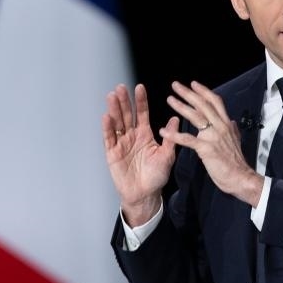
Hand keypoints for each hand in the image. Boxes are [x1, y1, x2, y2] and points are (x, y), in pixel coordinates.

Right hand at [102, 83, 176, 224]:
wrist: (145, 194)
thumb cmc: (156, 176)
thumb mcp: (166, 156)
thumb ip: (170, 138)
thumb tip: (175, 119)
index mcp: (145, 134)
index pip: (142, 113)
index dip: (141, 101)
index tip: (139, 87)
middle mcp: (132, 135)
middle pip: (127, 115)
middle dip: (124, 101)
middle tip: (121, 87)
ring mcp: (121, 143)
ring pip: (117, 123)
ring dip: (114, 110)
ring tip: (112, 96)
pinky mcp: (112, 153)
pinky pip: (109, 138)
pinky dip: (108, 128)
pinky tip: (106, 117)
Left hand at [162, 80, 263, 206]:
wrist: (241, 178)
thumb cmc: (236, 161)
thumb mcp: (236, 140)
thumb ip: (232, 129)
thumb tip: (232, 120)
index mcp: (226, 124)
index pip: (215, 102)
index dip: (204, 91)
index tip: (193, 83)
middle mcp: (221, 126)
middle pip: (203, 105)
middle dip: (188, 93)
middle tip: (175, 85)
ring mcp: (213, 137)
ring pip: (195, 117)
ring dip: (181, 107)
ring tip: (169, 99)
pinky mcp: (206, 149)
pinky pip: (188, 139)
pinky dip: (174, 135)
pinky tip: (164, 131)